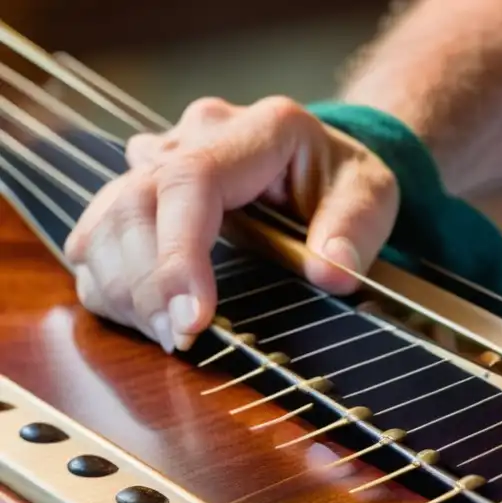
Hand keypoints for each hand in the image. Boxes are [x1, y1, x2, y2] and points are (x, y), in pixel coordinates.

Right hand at [65, 96, 397, 352]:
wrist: (322, 160)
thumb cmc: (343, 180)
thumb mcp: (371, 197)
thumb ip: (354, 231)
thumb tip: (331, 273)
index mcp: (259, 129)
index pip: (192, 181)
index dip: (181, 254)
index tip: (193, 319)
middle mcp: (196, 135)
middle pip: (134, 203)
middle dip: (148, 285)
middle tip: (181, 340)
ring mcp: (158, 160)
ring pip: (105, 220)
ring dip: (124, 289)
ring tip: (168, 336)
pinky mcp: (136, 190)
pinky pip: (97, 236)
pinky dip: (110, 285)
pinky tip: (146, 319)